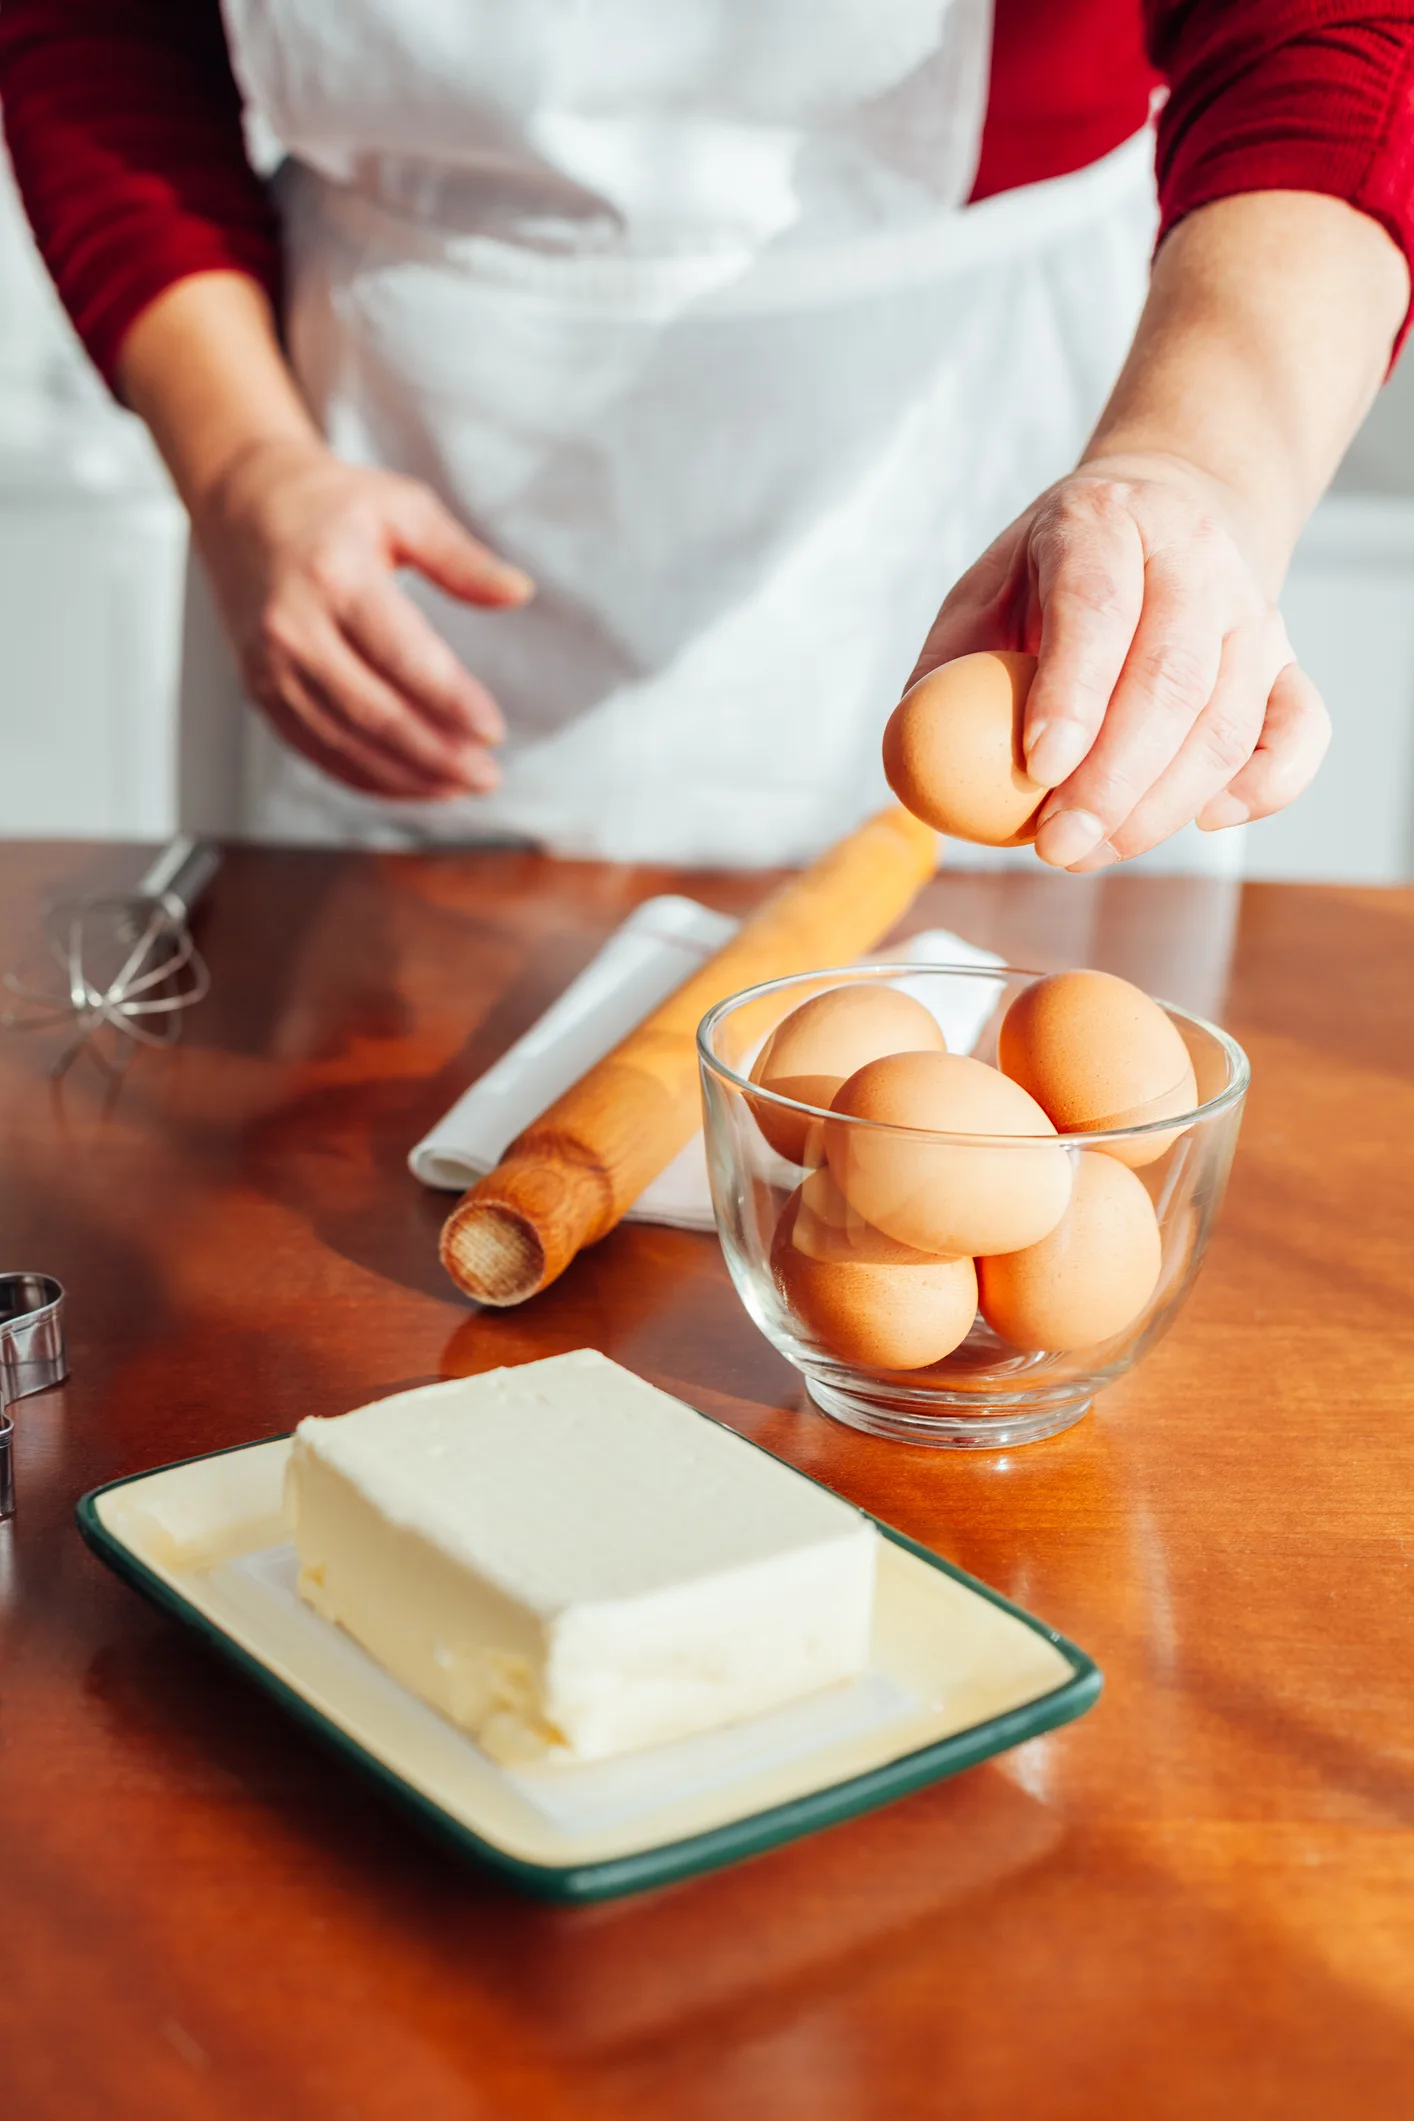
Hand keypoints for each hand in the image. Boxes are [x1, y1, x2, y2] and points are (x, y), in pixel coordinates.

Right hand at [192, 437, 531, 799]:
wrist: (243, 505)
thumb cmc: (334, 506)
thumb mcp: (402, 508)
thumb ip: (461, 557)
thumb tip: (519, 592)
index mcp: (335, 577)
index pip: (401, 654)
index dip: (450, 700)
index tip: (493, 731)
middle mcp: (294, 627)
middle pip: (373, 711)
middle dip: (436, 753)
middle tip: (488, 776)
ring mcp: (271, 666)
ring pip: (345, 741)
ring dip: (407, 775)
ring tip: (461, 786)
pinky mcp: (261, 692)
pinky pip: (316, 750)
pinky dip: (367, 777)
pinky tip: (413, 785)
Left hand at [906, 453, 1330, 869]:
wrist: (1164, 514)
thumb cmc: (1051, 577)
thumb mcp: (983, 593)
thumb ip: (944, 672)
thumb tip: (910, 762)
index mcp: (1103, 521)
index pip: (1100, 609)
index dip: (1072, 695)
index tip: (1035, 773)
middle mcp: (1193, 557)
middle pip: (1171, 678)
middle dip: (1112, 780)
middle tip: (1055, 846)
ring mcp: (1253, 610)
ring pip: (1228, 720)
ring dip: (1162, 805)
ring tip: (1090, 852)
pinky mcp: (1288, 660)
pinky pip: (1301, 733)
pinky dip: (1264, 788)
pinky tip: (1204, 822)